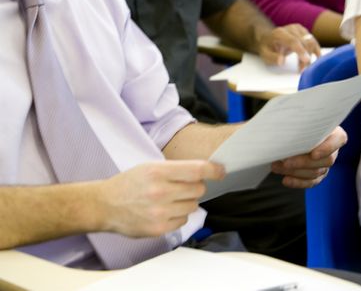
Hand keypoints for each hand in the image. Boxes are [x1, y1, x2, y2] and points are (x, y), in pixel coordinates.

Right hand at [99, 160, 224, 237]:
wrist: (106, 204)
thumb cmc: (130, 183)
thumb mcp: (150, 167)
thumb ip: (176, 169)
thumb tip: (204, 172)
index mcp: (158, 171)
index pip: (196, 169)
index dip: (213, 170)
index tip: (221, 171)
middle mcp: (160, 191)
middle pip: (199, 189)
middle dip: (196, 186)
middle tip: (184, 185)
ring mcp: (160, 212)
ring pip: (193, 206)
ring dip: (187, 201)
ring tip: (170, 198)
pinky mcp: (159, 228)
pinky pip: (183, 220)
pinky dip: (178, 215)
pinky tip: (164, 210)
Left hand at [257, 24, 319, 70]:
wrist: (268, 38)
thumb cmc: (267, 48)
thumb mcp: (265, 55)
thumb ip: (273, 58)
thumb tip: (281, 62)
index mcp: (279, 33)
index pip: (293, 40)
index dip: (301, 50)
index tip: (306, 60)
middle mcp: (291, 28)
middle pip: (304, 42)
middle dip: (306, 58)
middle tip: (302, 71)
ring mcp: (299, 29)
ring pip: (311, 42)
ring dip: (310, 56)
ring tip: (304, 67)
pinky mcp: (304, 31)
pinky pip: (313, 41)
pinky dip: (315, 51)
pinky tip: (316, 59)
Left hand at [271, 126, 346, 187]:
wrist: (294, 130)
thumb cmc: (298, 120)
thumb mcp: (300, 117)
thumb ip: (299, 121)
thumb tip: (286, 127)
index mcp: (333, 131)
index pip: (339, 139)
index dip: (327, 148)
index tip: (313, 154)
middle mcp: (333, 149)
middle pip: (326, 160)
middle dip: (304, 162)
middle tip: (285, 161)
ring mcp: (325, 163)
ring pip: (316, 172)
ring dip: (295, 171)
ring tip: (276, 166)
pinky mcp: (318, 174)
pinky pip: (311, 182)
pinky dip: (297, 182)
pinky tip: (286, 180)